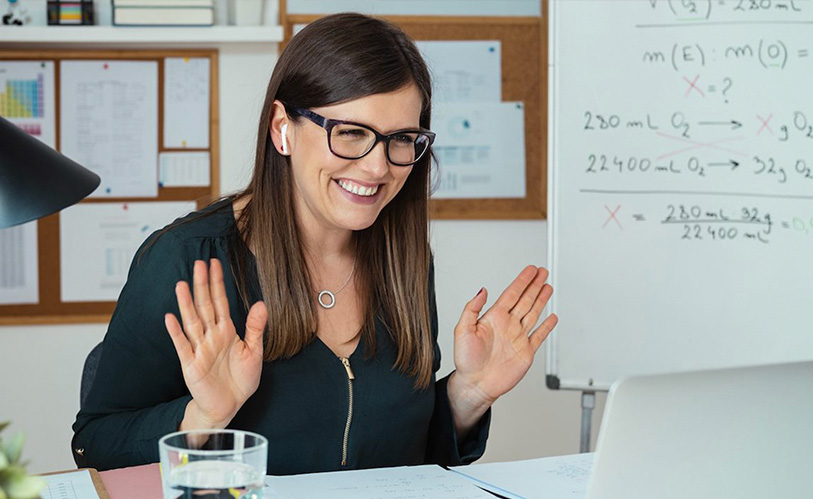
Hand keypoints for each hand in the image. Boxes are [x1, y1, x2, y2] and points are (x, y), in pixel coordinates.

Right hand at [165, 259, 267, 428]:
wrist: (229, 406)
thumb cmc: (240, 380)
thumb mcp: (254, 352)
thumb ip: (255, 328)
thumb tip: (261, 303)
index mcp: (226, 332)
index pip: (220, 302)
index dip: (217, 283)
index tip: (214, 264)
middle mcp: (211, 336)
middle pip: (205, 306)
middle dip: (202, 286)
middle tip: (198, 263)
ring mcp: (199, 349)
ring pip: (192, 321)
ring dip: (186, 303)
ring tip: (181, 284)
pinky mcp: (191, 365)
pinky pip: (182, 346)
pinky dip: (176, 332)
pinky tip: (170, 317)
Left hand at [450, 266, 557, 422]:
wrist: (475, 385)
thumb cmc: (466, 360)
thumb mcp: (462, 330)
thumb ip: (472, 308)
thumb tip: (482, 290)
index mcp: (494, 318)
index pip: (511, 294)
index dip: (522, 281)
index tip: (530, 270)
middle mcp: (507, 325)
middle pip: (525, 300)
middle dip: (534, 285)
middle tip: (542, 272)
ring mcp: (518, 338)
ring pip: (533, 313)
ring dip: (541, 300)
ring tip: (547, 287)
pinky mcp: (526, 352)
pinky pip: (539, 336)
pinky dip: (547, 327)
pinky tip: (551, 317)